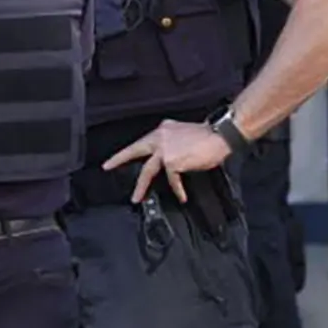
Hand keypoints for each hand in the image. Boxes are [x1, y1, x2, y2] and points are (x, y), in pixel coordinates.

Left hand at [102, 119, 230, 203]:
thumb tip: (167, 157)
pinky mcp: (172, 161)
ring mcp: (164, 149)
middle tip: (107, 166)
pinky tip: (181, 196)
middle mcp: (160, 137)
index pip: (143, 141)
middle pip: (135, 149)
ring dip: (141, 186)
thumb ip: (171, 141)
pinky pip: (172, 180)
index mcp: (163, 129)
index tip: (120, 155)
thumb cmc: (207, 137)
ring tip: (136, 198)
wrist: (220, 136)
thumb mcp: (183, 133)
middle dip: (119, 158)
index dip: (132, 150)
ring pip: (147, 170)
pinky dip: (177, 189)